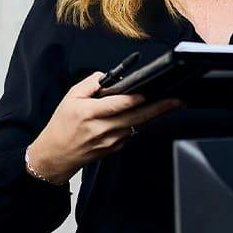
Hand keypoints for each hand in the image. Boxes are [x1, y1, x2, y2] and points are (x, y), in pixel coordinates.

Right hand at [26, 72, 181, 181]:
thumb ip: (90, 84)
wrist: (55, 156)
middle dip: (159, 108)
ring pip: (138, 126)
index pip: (116, 106)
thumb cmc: (62, 126)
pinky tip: (151, 114)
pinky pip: (133, 133)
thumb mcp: (70, 98)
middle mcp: (102, 129)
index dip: (133, 100)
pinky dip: (143, 123)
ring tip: (172, 104)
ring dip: (156, 115)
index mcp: (89, 114)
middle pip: (136, 118)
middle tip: (176, 100)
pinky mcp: (115, 148)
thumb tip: (109, 76)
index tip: (147, 93)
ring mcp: (110, 141)